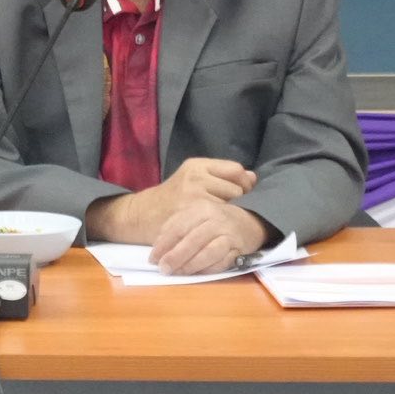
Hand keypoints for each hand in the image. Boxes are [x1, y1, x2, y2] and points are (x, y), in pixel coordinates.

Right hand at [86, 158, 256, 243]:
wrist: (141, 215)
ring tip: (221, 219)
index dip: (244, 183)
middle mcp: (196, 177)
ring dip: (230, 214)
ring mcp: (193, 197)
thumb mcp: (193, 178)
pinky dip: (222, 225)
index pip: (236, 170)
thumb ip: (222, 176)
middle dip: (238, 201)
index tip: (242, 194)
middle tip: (229, 210)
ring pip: (230, 206)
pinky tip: (217, 228)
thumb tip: (253, 177)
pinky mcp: (192, 216)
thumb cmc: (171, 198)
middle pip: (237, 189)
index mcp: (197, 165)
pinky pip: (219, 220)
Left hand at [148, 201, 269, 275]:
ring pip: (209, 252)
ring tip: (177, 272)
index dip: (164, 244)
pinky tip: (196, 274)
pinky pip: (222, 263)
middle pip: (193, 240)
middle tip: (163, 268)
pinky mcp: (240, 249)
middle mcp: (216, 220)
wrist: (251, 220)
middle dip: (176, 256)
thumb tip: (158, 246)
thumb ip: (175, 226)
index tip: (152, 258)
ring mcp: (230, 235)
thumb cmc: (215, 220)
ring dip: (191, 265)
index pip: (179, 227)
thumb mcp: (195, 215)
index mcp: (202, 208)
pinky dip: (208, 270)